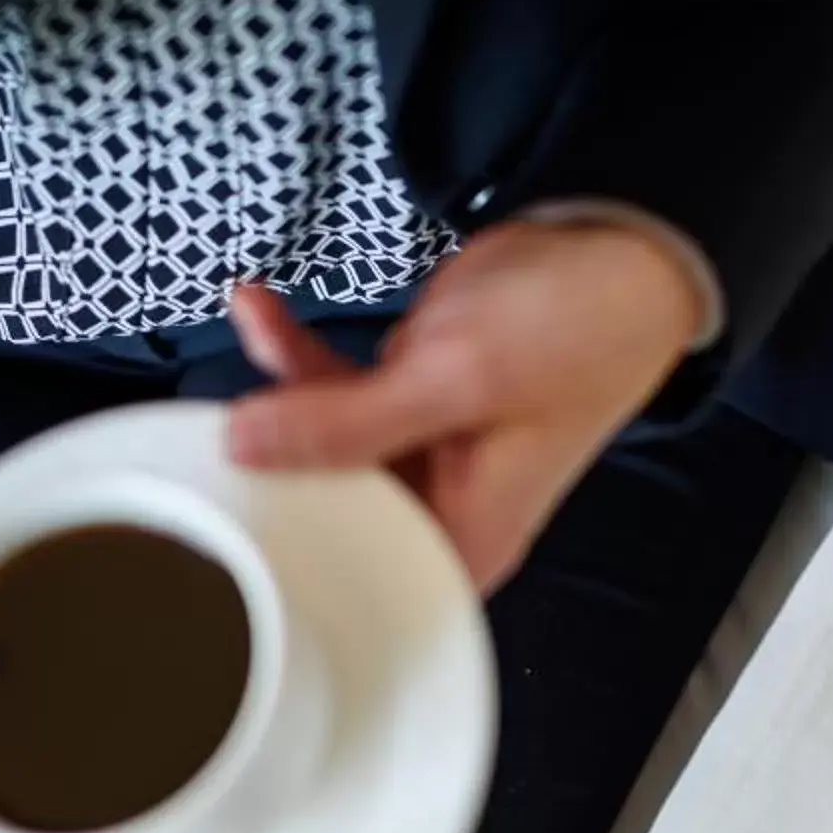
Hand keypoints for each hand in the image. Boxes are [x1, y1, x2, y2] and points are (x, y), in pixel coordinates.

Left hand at [225, 218, 705, 591]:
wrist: (619, 252)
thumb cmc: (573, 332)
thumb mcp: (455, 378)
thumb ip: (345, 422)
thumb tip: (241, 446)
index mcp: (466, 540)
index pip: (354, 580)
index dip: (282, 551)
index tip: (216, 509)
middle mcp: (440, 513)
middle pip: (325, 512)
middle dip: (268, 453)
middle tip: (214, 402)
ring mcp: (421, 456)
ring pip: (321, 443)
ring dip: (282, 383)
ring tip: (257, 318)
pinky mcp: (408, 404)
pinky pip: (337, 394)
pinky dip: (300, 354)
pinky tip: (266, 309)